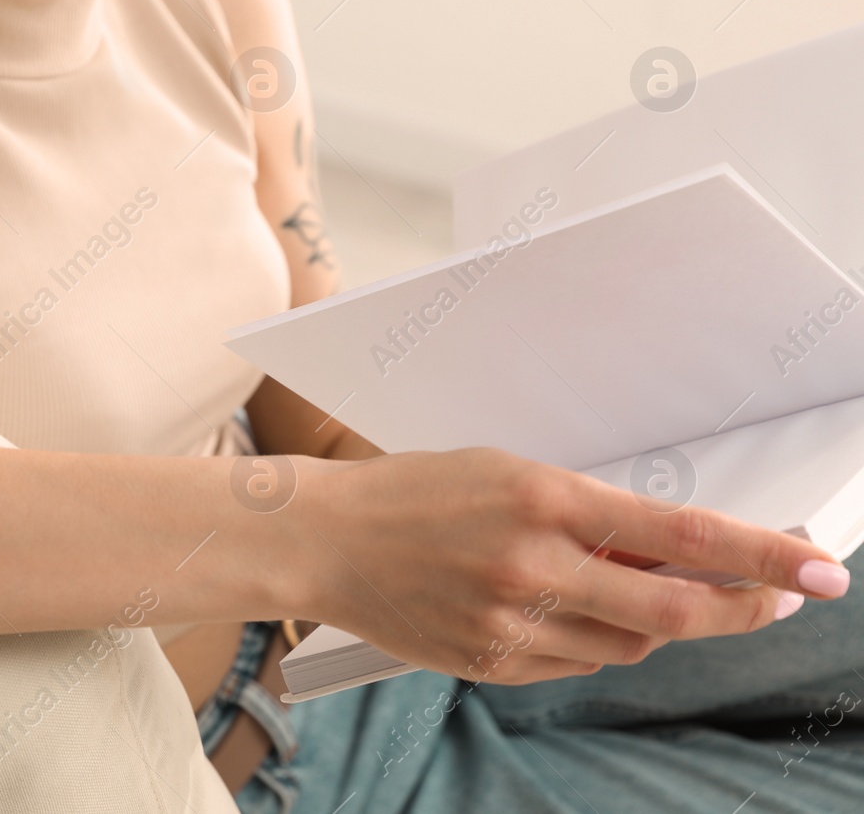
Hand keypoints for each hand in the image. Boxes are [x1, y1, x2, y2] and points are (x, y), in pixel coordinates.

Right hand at [292, 447, 850, 683]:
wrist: (324, 539)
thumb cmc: (412, 491)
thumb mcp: (507, 473)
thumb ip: (588, 513)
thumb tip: (666, 550)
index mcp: (541, 500)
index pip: (680, 533)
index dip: (762, 555)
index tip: (817, 568)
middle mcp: (532, 566)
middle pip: (674, 609)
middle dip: (742, 608)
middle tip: (778, 599)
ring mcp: (510, 624)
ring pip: (630, 644)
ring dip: (661, 623)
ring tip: (645, 589)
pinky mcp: (490, 664)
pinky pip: (575, 663)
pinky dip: (596, 640)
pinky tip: (577, 610)